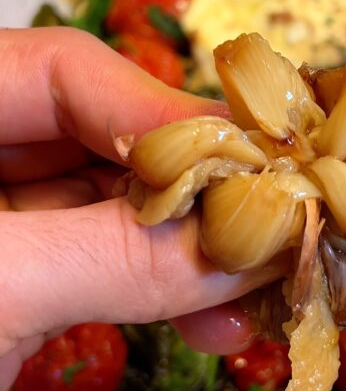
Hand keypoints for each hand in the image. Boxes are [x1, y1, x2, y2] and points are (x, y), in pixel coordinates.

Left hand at [0, 28, 281, 389]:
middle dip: (192, 190)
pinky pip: (97, 268)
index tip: (254, 161)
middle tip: (274, 226)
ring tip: (258, 290)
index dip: (163, 111)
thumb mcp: (0, 287)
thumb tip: (251, 246)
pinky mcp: (15, 283)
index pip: (63, 68)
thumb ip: (118, 255)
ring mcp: (1, 223)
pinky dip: (154, 292)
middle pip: (102, 140)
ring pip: (110, 212)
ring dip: (188, 253)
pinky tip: (212, 322)